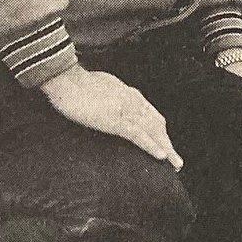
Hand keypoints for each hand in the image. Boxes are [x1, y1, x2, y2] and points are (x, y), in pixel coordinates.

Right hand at [40, 64, 182, 169]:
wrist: (65, 77)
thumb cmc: (75, 82)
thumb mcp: (100, 87)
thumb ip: (110, 96)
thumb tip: (109, 104)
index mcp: (130, 93)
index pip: (152, 115)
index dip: (161, 131)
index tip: (167, 144)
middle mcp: (134, 101)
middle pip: (158, 125)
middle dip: (168, 143)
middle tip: (176, 161)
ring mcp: (126, 110)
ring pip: (154, 132)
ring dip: (166, 149)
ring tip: (175, 164)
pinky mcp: (116, 120)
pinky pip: (139, 136)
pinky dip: (152, 147)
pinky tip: (161, 157)